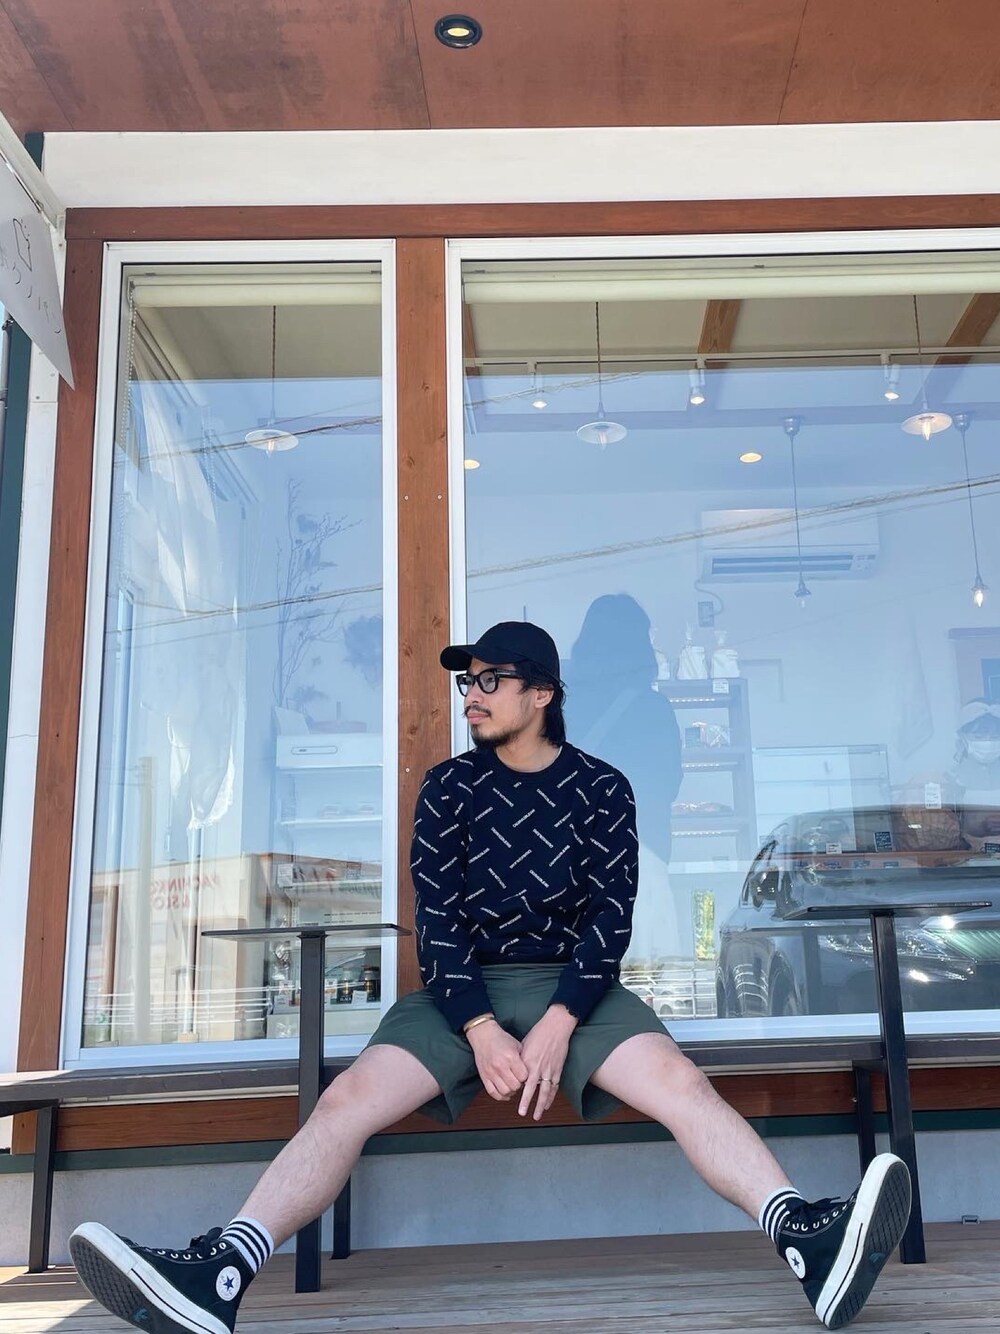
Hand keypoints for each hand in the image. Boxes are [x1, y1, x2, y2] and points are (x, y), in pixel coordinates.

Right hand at [466, 1021, 528, 1100]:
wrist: (483, 1035)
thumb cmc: (501, 1039)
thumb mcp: (517, 1045)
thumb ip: (524, 1059)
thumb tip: (532, 1073)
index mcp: (511, 1057)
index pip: (524, 1077)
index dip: (527, 1077)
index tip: (526, 1075)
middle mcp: (500, 1066)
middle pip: (515, 1086)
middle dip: (519, 1085)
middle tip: (519, 1080)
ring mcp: (491, 1072)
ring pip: (505, 1091)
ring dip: (511, 1091)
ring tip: (512, 1085)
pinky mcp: (484, 1076)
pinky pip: (492, 1092)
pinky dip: (500, 1096)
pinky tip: (505, 1093)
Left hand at [517, 1005, 576, 1120]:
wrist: (556, 1027)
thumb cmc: (539, 1033)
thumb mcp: (524, 1045)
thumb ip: (520, 1059)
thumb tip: (515, 1070)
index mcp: (528, 1061)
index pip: (520, 1080)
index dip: (516, 1089)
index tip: (510, 1097)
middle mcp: (538, 1068)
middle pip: (532, 1090)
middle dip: (526, 1103)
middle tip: (521, 1113)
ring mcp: (549, 1070)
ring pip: (545, 1092)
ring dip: (540, 1105)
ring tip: (536, 1116)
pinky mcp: (558, 1070)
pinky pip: (554, 1087)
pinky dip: (551, 1097)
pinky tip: (547, 1105)